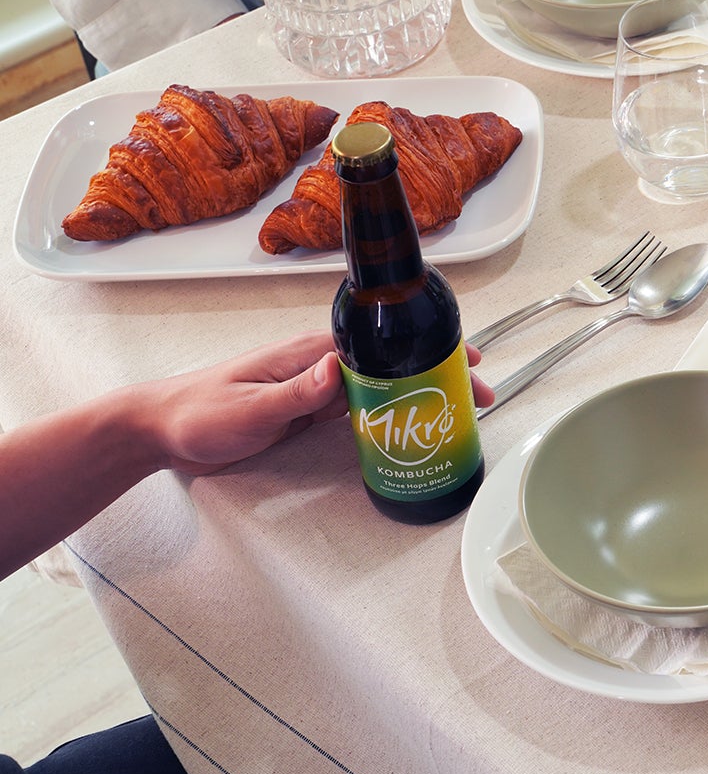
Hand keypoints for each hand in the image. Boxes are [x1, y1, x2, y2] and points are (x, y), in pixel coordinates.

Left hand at [141, 332, 496, 475]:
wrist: (160, 431)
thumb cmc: (198, 414)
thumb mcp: (247, 408)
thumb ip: (295, 392)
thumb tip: (339, 369)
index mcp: (311, 353)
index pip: (383, 342)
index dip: (428, 349)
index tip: (465, 360)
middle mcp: (320, 363)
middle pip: (394, 360)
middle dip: (440, 372)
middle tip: (480, 395)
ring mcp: (316, 386)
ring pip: (384, 382)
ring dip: (423, 393)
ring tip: (460, 411)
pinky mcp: (310, 409)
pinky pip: (363, 406)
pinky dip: (394, 412)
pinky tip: (411, 427)